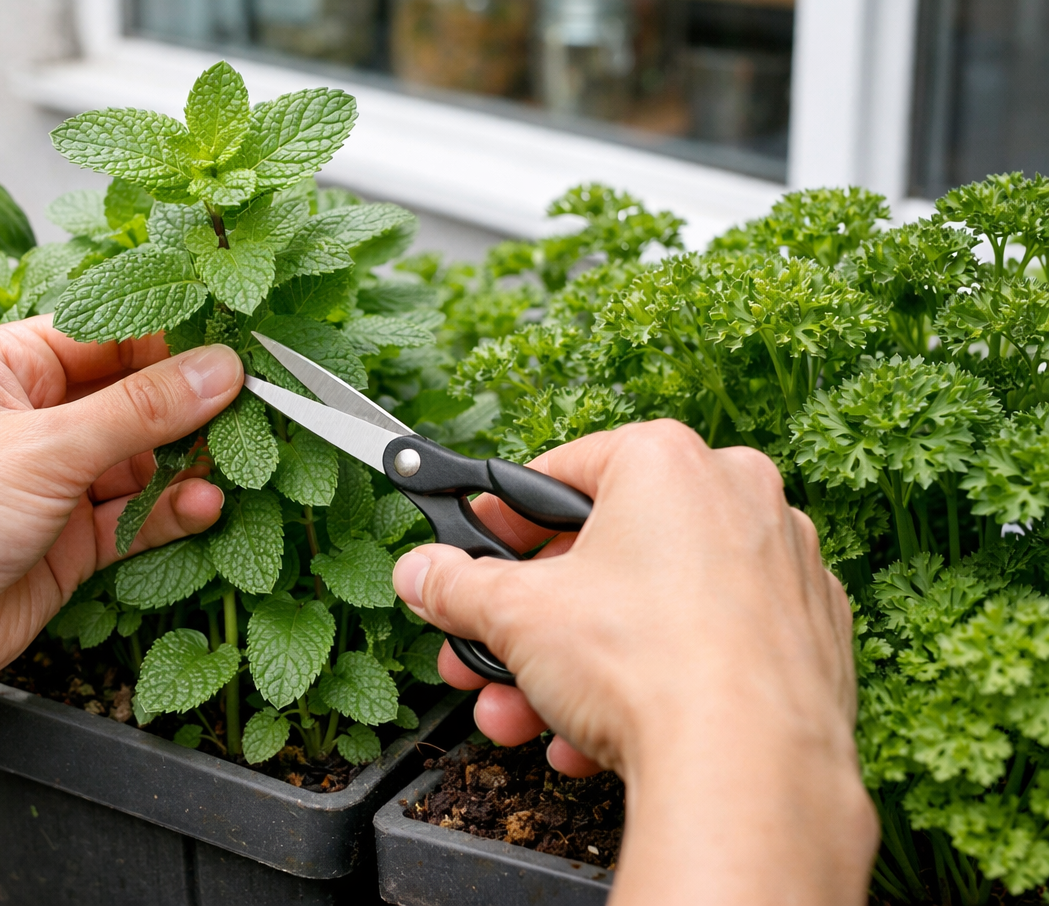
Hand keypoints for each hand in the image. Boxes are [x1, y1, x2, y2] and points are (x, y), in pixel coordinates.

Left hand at [0, 318, 243, 715]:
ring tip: (239, 462)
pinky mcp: (66, 542)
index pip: (105, 334)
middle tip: (251, 406)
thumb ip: (141, 410)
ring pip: (140, 459)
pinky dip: (170, 512)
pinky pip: (134, 516)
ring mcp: (49, 482)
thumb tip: (220, 368)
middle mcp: (28, 418)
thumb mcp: (44, 448)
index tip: (233, 341)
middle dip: (189, 405)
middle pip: (130, 397)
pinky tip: (207, 508)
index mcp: (2, 367)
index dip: (170, 338)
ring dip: (187, 464)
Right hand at [392, 419, 875, 905]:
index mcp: (669, 462)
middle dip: (531, 617)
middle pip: (604, 551)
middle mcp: (738, 497)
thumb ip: (459, 586)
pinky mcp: (809, 636)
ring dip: (576, 662)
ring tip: (524, 714)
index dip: (499, 522)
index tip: (471, 554)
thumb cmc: (645, 664)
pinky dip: (650, 682)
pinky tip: (596, 736)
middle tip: (484, 651)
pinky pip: (706, 646)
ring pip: (652, 606)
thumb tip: (423, 573)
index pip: (559, 473)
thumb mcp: (516, 615)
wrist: (747, 770)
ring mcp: (784, 567)